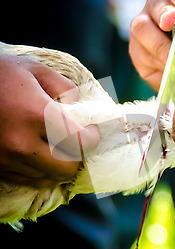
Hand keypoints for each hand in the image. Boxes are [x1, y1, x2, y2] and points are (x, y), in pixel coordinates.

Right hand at [0, 53, 99, 186]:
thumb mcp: (35, 69)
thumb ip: (64, 87)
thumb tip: (78, 107)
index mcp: (35, 114)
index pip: (80, 142)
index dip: (93, 137)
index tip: (91, 129)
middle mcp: (21, 143)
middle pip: (67, 168)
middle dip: (78, 155)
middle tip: (77, 141)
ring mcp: (6, 159)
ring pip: (49, 178)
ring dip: (59, 164)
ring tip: (57, 146)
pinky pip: (29, 179)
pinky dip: (40, 171)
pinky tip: (40, 153)